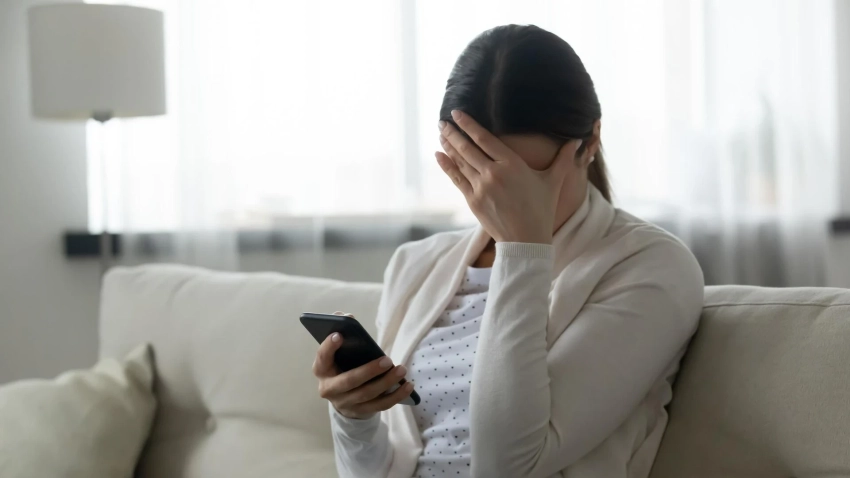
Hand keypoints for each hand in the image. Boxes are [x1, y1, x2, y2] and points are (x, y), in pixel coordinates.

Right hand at [311, 312, 413, 419]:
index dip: (329, 347)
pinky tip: (408, 386)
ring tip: (401, 369)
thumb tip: (346, 316)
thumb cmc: (342, 365)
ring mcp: (345, 403)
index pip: (322, 358)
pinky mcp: (361, 412)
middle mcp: (329, 389)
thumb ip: (341, 331)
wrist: (343, 397)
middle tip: (387, 360)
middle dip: (368, 371)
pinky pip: (380, 405)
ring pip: (367, 394)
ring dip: (386, 382)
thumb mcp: (338, 352)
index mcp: (321, 370)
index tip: (339, 335)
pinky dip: (395, 396)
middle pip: (349, 381)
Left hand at [437, 110, 581, 243]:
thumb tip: (576, 141)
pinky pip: (456, 178)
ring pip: (460, 161)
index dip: (469, 125)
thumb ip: (563, 159)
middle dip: (453, 132)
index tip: (457, 113)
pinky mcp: (473, 201)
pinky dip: (447, 166)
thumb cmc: (541, 210)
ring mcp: (481, 187)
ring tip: (441, 132)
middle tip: (443, 120)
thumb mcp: (553, 182)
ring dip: (449, 145)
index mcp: (512, 164)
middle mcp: (493, 173)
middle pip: (468, 148)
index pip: (485, 139)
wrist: (526, 240)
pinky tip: (439, 155)